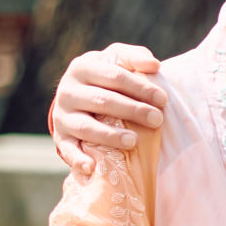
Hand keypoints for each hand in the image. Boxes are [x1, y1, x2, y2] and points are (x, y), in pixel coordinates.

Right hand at [53, 43, 167, 174]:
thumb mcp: (116, 60)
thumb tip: (154, 65)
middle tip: (157, 120)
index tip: (163, 99)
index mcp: (82, 67)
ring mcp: (62, 115)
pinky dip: (77, 159)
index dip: (140, 87)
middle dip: (133, 110)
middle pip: (103, 101)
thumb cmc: (105, 75)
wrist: (76, 93)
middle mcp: (68, 91)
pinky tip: (92, 167)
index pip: (115, 77)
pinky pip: (68, 150)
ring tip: (134, 141)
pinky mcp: (61, 136)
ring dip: (110, 136)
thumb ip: (134, 58)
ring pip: (86, 127)